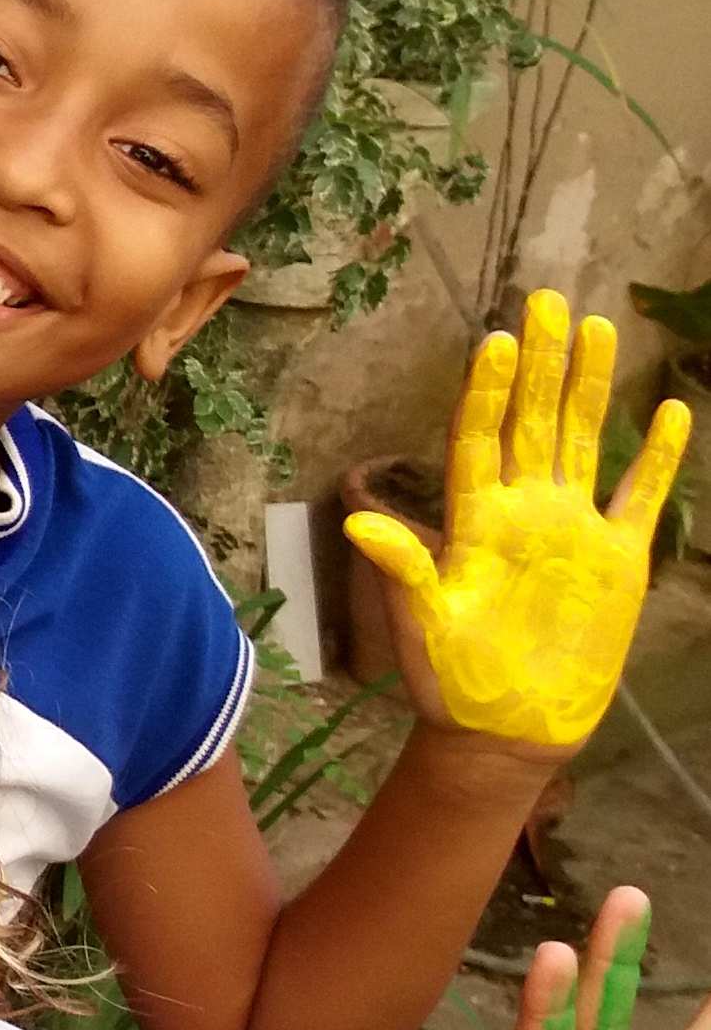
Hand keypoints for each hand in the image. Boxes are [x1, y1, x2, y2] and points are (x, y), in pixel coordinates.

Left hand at [345, 290, 686, 749]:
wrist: (507, 729)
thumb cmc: (452, 680)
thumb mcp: (422, 623)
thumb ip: (403, 568)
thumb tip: (359, 521)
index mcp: (476, 521)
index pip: (480, 439)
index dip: (487, 390)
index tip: (495, 339)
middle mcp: (525, 511)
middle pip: (533, 421)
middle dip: (541, 363)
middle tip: (547, 301)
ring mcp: (574, 529)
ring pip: (583, 440)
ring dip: (590, 388)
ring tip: (597, 328)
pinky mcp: (618, 559)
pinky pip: (641, 496)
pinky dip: (658, 458)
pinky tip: (670, 411)